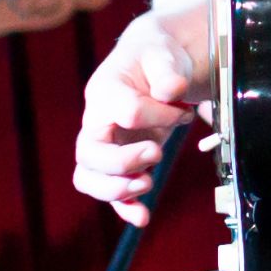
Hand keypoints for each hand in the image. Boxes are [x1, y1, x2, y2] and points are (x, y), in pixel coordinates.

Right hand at [75, 4, 218, 225]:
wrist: (155, 64)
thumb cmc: (156, 57)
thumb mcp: (164, 53)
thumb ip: (168, 70)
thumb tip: (172, 90)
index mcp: (106, 89)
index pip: (124, 111)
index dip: (156, 115)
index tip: (181, 110)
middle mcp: (98, 119)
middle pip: (89, 153)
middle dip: (123, 161)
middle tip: (156, 153)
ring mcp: (106, 144)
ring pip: (89, 177)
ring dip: (117, 188)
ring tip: (147, 183)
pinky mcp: (119, 161)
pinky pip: (110, 193)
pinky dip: (124, 207)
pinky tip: (143, 217)